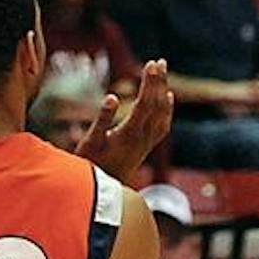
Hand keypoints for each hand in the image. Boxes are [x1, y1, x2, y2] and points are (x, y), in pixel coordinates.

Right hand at [75, 60, 172, 181]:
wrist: (101, 197)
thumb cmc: (90, 167)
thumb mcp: (90, 143)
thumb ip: (102, 119)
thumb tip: (112, 96)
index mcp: (129, 134)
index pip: (145, 103)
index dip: (149, 83)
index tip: (150, 64)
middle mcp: (142, 138)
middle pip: (156, 105)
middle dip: (158, 81)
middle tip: (159, 61)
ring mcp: (146, 144)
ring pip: (161, 113)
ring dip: (163, 91)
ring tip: (163, 71)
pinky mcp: (146, 148)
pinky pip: (163, 125)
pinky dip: (167, 109)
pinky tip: (169, 98)